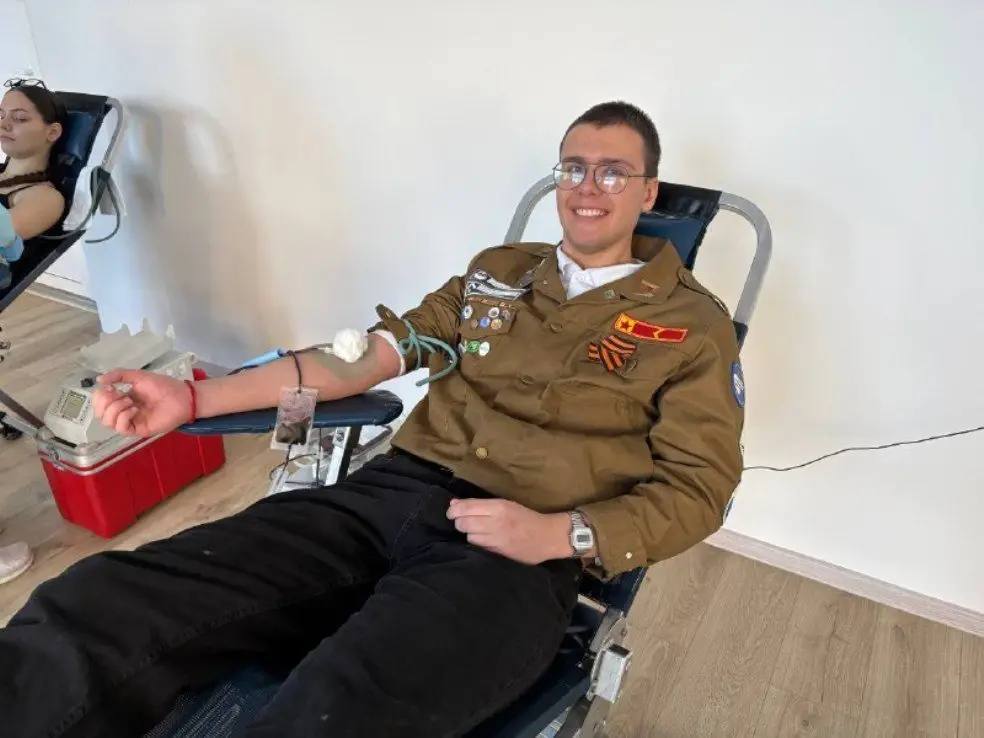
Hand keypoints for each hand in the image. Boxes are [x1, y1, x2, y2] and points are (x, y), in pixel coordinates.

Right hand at [92, 369, 192, 436]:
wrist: (182, 396)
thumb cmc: (163, 386)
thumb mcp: (139, 376)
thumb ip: (119, 375)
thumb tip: (99, 379)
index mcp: (122, 399)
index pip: (100, 403)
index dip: (100, 396)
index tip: (110, 387)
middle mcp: (124, 412)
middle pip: (100, 414)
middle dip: (105, 402)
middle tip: (119, 394)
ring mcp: (131, 422)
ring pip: (108, 422)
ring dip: (115, 409)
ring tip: (129, 401)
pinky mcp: (139, 430)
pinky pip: (122, 429)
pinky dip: (123, 417)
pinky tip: (134, 409)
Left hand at [446, 498, 571, 564]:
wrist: (548, 537)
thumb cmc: (527, 518)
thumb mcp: (506, 505)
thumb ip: (481, 505)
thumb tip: (454, 504)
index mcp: (499, 507)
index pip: (466, 507)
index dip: (454, 510)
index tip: (451, 512)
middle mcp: (496, 522)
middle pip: (463, 523)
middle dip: (459, 522)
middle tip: (464, 522)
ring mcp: (497, 539)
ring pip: (469, 536)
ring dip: (469, 533)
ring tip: (477, 530)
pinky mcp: (499, 552)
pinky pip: (479, 546)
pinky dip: (478, 542)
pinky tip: (484, 539)